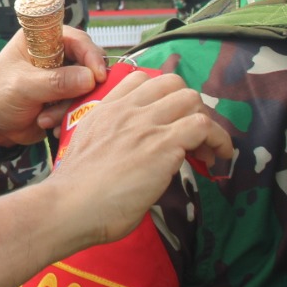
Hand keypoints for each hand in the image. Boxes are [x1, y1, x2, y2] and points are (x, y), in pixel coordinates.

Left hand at [0, 27, 106, 146]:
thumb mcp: (23, 86)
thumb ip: (56, 81)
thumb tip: (90, 78)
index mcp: (41, 39)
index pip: (76, 38)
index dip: (90, 54)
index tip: (98, 75)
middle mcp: (56, 55)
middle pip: (88, 64)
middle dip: (82, 88)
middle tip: (73, 104)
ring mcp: (62, 77)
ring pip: (87, 89)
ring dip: (70, 107)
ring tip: (44, 119)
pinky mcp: (66, 98)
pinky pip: (81, 105)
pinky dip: (69, 117)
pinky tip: (50, 126)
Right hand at [45, 72, 232, 244]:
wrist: (69, 206)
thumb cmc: (74, 193)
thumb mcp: (90, 150)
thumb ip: (113, 143)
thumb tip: (134, 158)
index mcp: (105, 109)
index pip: (142, 80)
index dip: (162, 98)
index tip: (167, 122)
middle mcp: (127, 110)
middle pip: (172, 83)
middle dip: (188, 107)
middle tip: (191, 138)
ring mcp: (146, 124)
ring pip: (192, 99)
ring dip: (205, 123)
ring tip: (206, 151)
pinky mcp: (163, 144)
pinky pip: (203, 126)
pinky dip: (217, 140)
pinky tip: (216, 158)